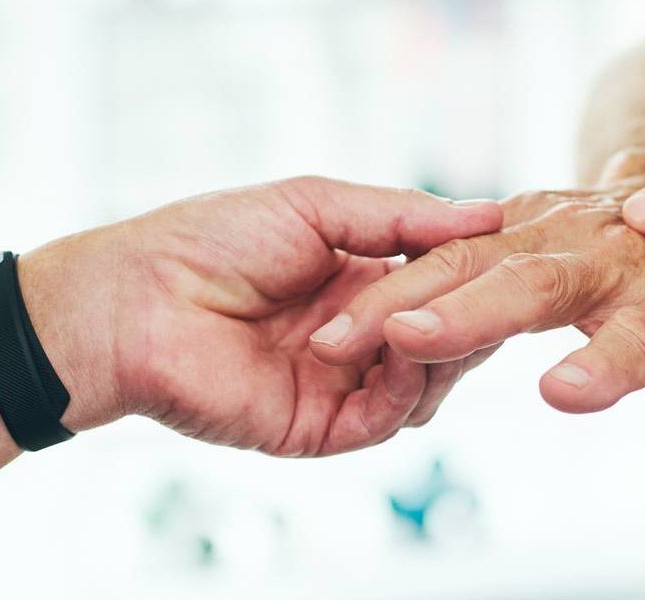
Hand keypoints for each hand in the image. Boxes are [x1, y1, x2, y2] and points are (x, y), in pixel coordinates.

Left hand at [20, 176, 504, 455]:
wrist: (135, 300)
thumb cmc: (209, 241)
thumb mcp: (316, 206)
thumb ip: (402, 217)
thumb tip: (489, 215)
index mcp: (358, 282)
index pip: (442, 289)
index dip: (476, 275)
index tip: (509, 252)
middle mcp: (357, 337)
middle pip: (446, 340)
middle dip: (470, 316)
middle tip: (491, 292)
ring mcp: (340, 386)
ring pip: (426, 384)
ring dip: (439, 350)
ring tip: (436, 317)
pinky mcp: (319, 427)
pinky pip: (385, 419)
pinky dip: (405, 386)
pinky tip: (400, 349)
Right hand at [306, 163, 644, 561]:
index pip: (637, 342)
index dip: (605, 369)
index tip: (563, 396)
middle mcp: (610, 257)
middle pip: (539, 283)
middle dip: (473, 309)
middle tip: (413, 340)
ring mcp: (554, 226)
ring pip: (471, 256)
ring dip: (405, 293)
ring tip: (341, 337)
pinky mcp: (510, 215)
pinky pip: (441, 245)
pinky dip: (389, 279)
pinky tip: (336, 319)